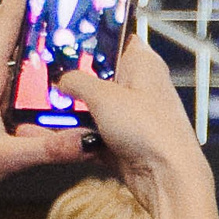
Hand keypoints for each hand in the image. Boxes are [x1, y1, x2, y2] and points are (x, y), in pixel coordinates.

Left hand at [0, 0, 92, 189]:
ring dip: (49, 53)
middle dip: (45, 15)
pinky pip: (25, 89)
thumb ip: (43, 149)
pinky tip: (65, 94)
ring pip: (25, 63)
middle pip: (20, 35)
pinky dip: (46, 85)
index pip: (6, 21)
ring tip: (79, 44)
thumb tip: (84, 140)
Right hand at [57, 42, 218, 218]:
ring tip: (50, 114)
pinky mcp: (127, 142)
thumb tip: (62, 79)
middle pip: (100, 77)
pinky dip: (80, 138)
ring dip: (74, 114)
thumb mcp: (102, 96)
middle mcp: (142, 87)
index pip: (117, 39)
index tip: (65, 44)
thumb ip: (77, 81)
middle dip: (75, 82)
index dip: (93, 41)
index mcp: (144, 64)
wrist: (168, 179)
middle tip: (50, 83)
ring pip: (95, 108)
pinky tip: (61, 138)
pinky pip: (96, 135)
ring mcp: (134, 117)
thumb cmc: (150, 131)